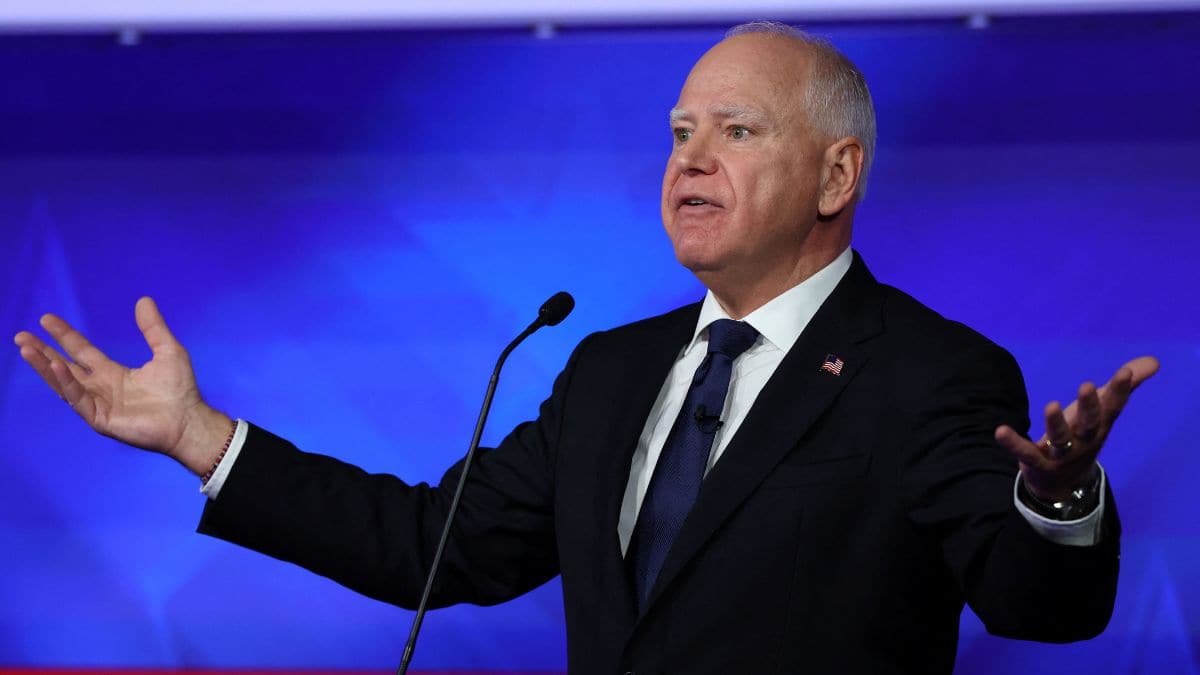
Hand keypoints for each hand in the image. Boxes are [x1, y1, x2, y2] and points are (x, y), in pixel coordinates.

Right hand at [12, 297, 231, 475]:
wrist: (188, 419)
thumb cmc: (180, 390)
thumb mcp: (167, 350)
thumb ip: (153, 327)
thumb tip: (143, 299)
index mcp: (113, 374)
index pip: (82, 352)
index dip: (64, 336)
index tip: (46, 319)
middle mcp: (101, 388)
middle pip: (65, 367)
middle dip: (43, 352)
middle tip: (21, 336)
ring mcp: (98, 404)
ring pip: (64, 383)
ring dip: (45, 366)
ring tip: (26, 349)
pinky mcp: (100, 419)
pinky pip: (78, 399)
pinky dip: (66, 383)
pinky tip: (56, 367)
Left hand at [995, 356, 1158, 501]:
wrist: (1063, 484)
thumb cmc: (1082, 436)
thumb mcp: (1101, 412)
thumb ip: (1122, 387)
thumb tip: (1153, 361)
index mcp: (1098, 426)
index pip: (1112, 406)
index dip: (1119, 390)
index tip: (1124, 371)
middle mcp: (1083, 440)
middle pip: (1089, 423)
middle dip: (1089, 406)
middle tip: (1086, 386)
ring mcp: (1061, 454)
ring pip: (1061, 439)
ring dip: (1056, 423)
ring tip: (1050, 405)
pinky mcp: (1037, 462)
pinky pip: (1026, 453)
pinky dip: (1014, 443)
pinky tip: (1000, 431)